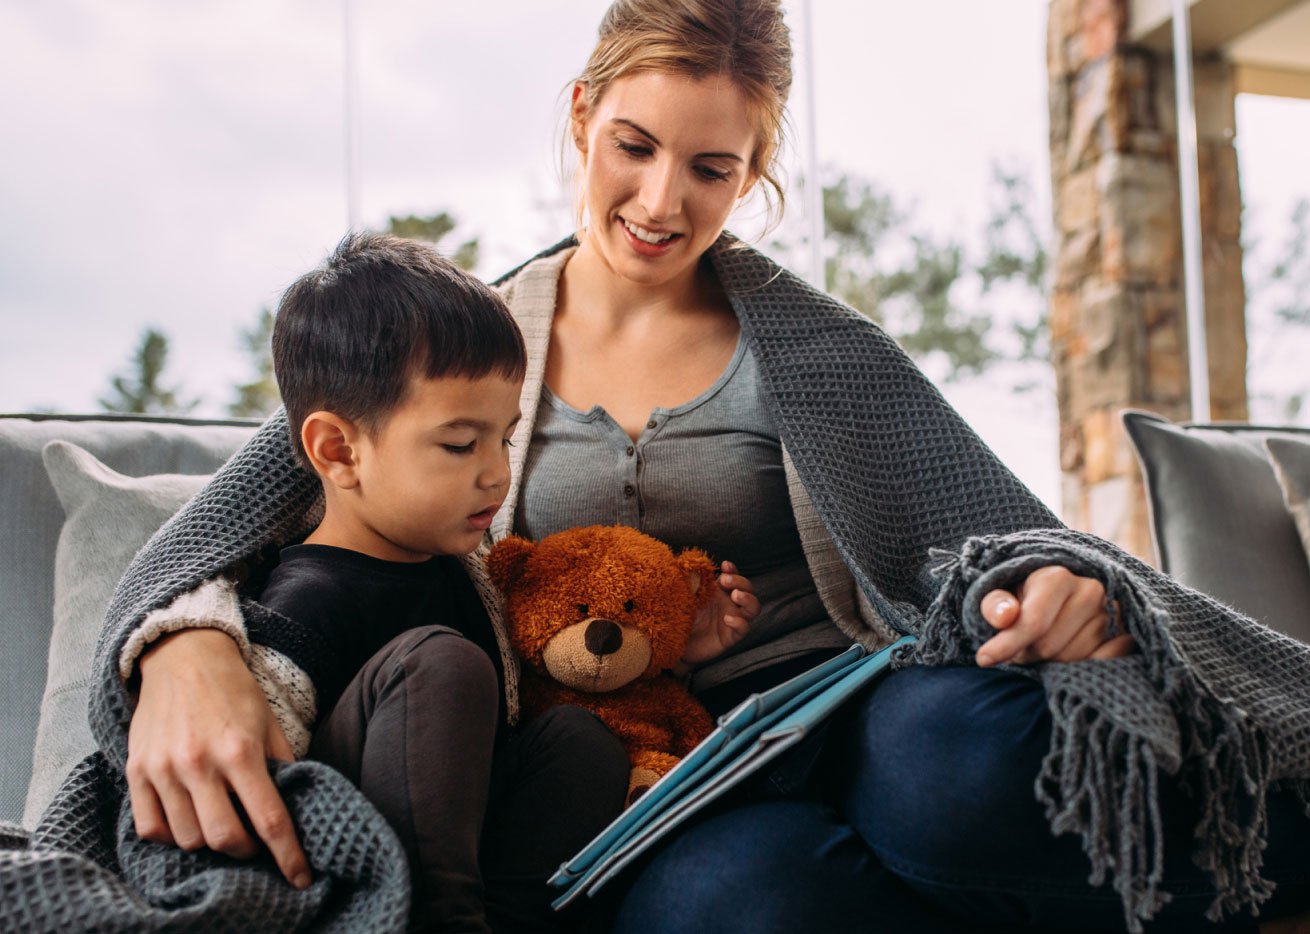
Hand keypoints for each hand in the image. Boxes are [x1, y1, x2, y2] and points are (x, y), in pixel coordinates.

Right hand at [127, 628, 309, 888]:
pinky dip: (172, 835)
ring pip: (187, 838)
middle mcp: (199, 762)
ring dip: (209, 842)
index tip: (301, 877)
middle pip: (224, 838)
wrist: (183, 656)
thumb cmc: (234, 690)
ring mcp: (163, 768)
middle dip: (245, 851)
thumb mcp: (269, 722)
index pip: (269, 819)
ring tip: (221, 825)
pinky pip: (151, 828)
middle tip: (254, 841)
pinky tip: (188, 820)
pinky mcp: (136, 770)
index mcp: (240, 750)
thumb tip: (298, 806)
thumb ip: (283, 764)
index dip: (289, 855)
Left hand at [681, 560, 758, 665]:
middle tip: (725, 581)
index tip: (725, 565)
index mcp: (719, 591)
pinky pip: (743, 628)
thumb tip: (689, 564)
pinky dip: (739, 622)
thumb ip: (689, 582)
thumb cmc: (680, 618)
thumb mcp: (683, 597)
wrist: (675, 644)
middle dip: (740, 581)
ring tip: (736, 596)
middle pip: (747, 588)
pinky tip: (727, 619)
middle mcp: (729, 604)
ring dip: (748, 598)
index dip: (732, 570)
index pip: (732, 576)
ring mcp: (733, 619)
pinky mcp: (731, 636)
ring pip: (753, 607)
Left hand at [976, 565, 1134, 666]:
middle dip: (1027, 654)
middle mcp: (1091, 591)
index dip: (1006, 645)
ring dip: (1051, 664)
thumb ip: (995, 605)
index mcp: (1057, 577)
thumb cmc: (1025, 598)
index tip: (983, 659)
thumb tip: (1003, 617)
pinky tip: (1067, 658)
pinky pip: (1099, 666)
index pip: (1032, 622)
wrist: (1065, 597)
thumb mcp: (1002, 594)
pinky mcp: (1129, 634)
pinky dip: (1078, 670)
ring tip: (1043, 650)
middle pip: (1049, 647)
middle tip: (1020, 648)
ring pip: (1073, 660)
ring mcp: (1114, 614)